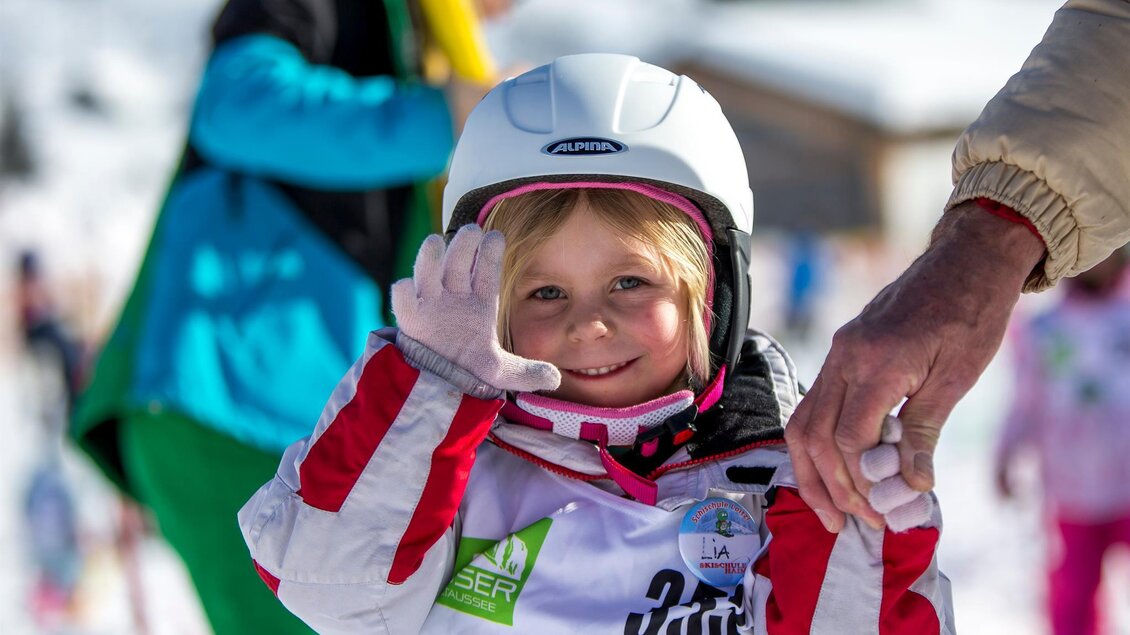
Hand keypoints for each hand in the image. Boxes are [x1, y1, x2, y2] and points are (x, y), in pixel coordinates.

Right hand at [391, 224, 560, 393]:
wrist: (440, 384)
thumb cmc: (471, 370)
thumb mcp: (501, 373)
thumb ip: (525, 372)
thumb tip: (554, 379)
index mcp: (480, 302)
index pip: (486, 271)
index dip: (489, 254)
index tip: (495, 237)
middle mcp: (454, 295)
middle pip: (457, 261)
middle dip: (463, 244)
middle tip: (471, 230)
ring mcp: (430, 303)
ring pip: (428, 268)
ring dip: (430, 256)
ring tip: (435, 243)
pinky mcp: (410, 317)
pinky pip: (404, 296)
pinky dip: (405, 291)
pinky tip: (410, 289)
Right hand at [784, 201, 1045, 531]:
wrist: (965, 261)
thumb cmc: (971, 315)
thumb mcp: (956, 377)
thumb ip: (923, 431)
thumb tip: (911, 485)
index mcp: (875, 362)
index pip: (848, 437)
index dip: (860, 480)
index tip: (882, 508)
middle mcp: (845, 356)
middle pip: (814, 434)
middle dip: (829, 485)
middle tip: (853, 521)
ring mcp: (839, 352)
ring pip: (802, 420)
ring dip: (812, 469)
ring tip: (830, 507)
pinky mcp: (843, 352)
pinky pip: (814, 404)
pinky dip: (819, 442)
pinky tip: (835, 466)